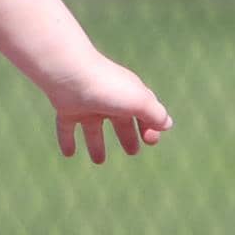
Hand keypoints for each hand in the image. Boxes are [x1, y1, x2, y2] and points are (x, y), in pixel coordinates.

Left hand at [36, 53, 171, 162]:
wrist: (70, 73)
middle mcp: (108, 99)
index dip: (150, 127)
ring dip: (96, 144)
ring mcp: (87, 104)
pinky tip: (68, 154)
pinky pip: (67, 128)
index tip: (150, 141)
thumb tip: (167, 124)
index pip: (144, 112)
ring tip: (99, 161)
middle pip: (120, 121)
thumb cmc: (108, 87)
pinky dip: (67, 141)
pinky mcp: (67, 109)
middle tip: (133, 152)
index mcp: (128, 94)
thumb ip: (155, 114)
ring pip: (93, 128)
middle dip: (127, 135)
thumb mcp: (139, 102)